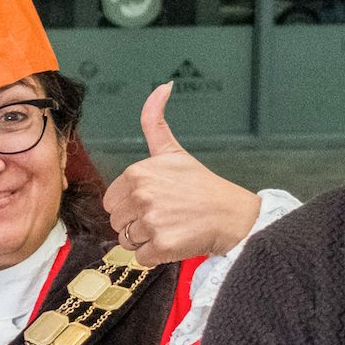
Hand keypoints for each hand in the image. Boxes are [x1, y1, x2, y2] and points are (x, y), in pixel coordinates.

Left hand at [101, 84, 260, 264]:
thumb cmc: (202, 186)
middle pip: (117, 222)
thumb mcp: (174, 151)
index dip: (130, 206)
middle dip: (136, 223)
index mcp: (137, 173)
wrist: (233, 215)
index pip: (111, 202)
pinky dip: (156, 256)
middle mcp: (141, 195)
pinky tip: (175, 241)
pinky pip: (141, 258)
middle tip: (164, 216)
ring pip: (127, 241)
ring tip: (171, 227)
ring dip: (146, 240)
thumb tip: (162, 86)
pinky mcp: (161, 246)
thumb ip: (155, 121)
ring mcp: (151, 221)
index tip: (155, 201)